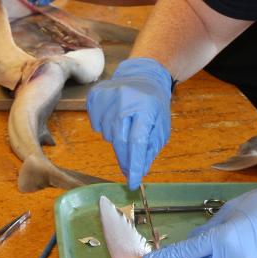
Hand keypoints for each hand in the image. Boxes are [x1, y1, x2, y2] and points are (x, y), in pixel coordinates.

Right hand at [86, 58, 172, 188]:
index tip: (133, 182)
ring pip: (107, 134)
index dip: (134, 163)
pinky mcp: (95, 95)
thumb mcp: (161, 125)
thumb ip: (151, 147)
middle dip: (125, 159)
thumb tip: (140, 171)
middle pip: (120, 140)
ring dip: (116, 139)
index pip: (138, 141)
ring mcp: (108, 96)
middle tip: (128, 169)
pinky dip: (104, 128)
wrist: (142, 75)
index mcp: (146, 107)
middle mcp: (126, 100)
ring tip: (126, 127)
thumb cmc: (153, 104)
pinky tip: (114, 118)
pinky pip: (96, 124)